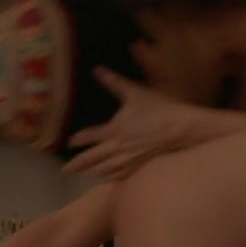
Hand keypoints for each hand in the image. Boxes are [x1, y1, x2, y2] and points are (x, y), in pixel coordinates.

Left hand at [61, 67, 200, 178]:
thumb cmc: (158, 109)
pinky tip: (106, 177)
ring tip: (82, 174)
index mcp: (114, 129)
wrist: (181, 129)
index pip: (89, 137)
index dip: (78, 140)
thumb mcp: (135, 93)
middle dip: (76, 165)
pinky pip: (119, 175)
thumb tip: (97, 69)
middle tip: (64, 171)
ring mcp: (128, 159)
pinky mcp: (139, 166)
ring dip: (90, 172)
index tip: (69, 142)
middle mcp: (117, 148)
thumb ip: (114, 82)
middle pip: (91, 159)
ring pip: (103, 170)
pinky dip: (109, 177)